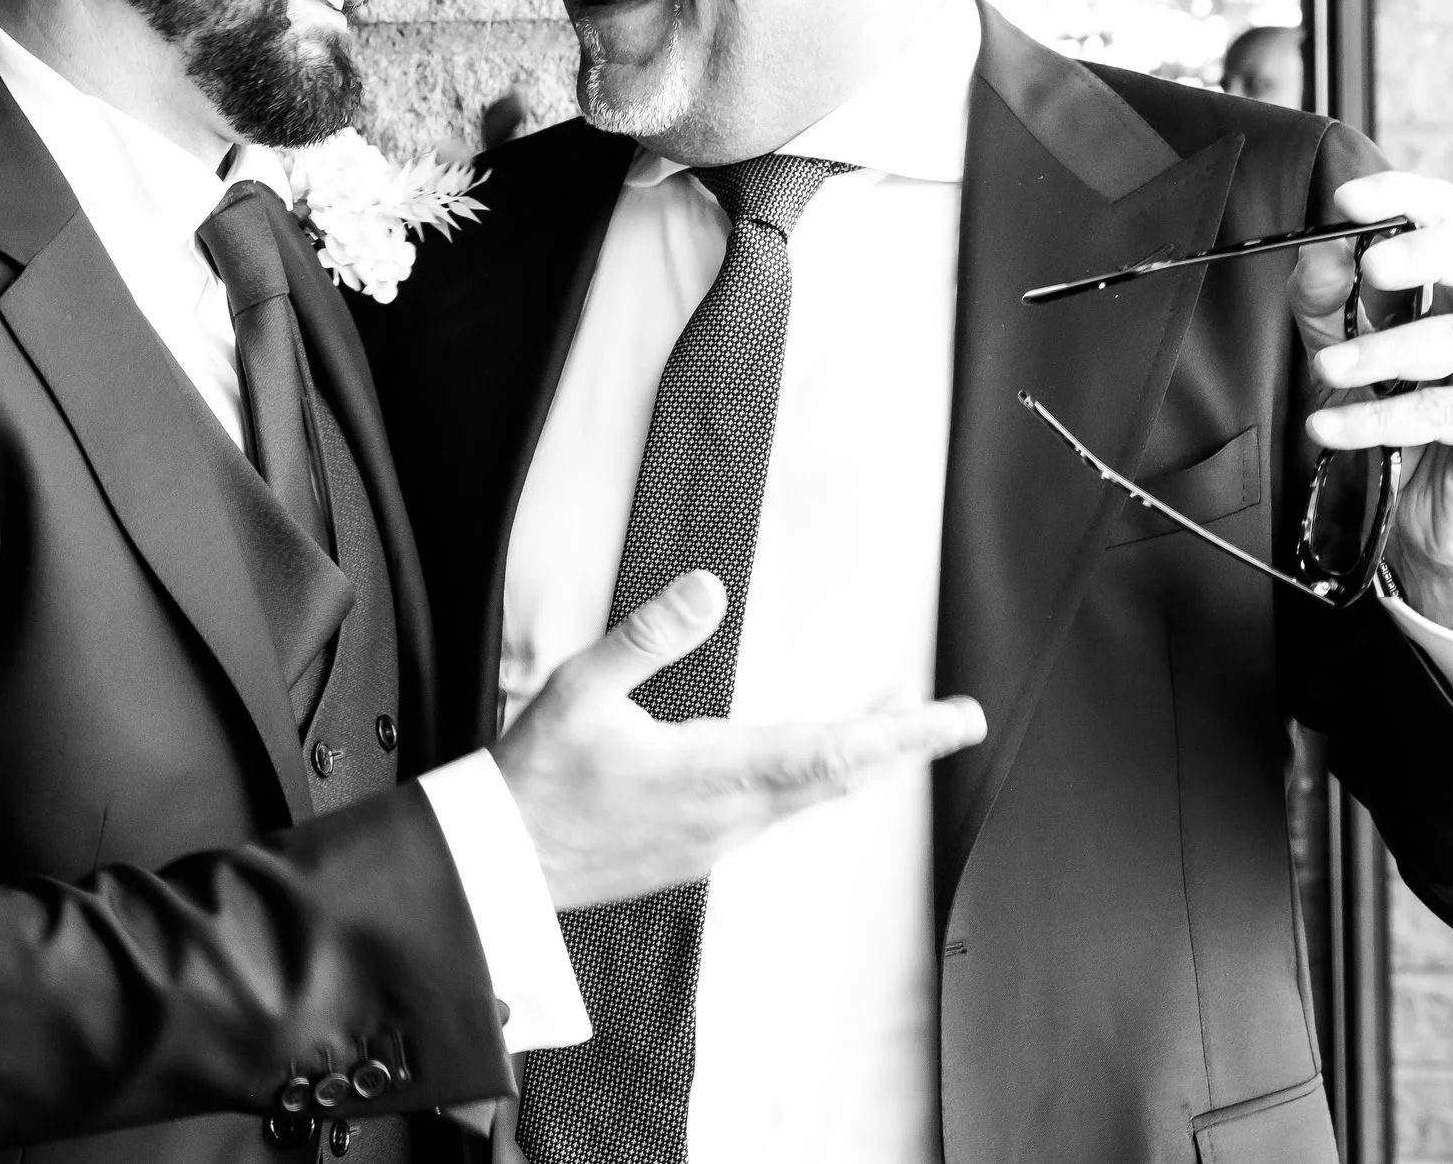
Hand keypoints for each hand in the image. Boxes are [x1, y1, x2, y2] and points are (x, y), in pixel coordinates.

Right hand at [492, 571, 986, 909]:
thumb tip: (709, 586)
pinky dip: (812, 778)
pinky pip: (777, 811)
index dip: (901, 735)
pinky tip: (805, 761)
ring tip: (890, 726)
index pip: (832, 753)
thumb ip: (649, 635)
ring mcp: (716, 840)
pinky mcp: (697, 851)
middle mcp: (729, 817)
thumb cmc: (535, 779)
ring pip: (810, 797)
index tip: (953, 720)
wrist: (499, 867)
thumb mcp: (581, 687)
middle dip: (899, 745)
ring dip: (855, 760)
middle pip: (837, 779)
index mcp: (713, 775)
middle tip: (952, 721)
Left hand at [1290, 171, 1452, 636]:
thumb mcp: (1336, 342)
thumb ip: (1324, 294)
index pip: (1446, 212)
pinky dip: (1383, 417)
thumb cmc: (1384, 408)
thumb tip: (1320, 244)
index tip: (1347, 200)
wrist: (1415, 510)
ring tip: (1324, 367)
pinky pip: (1452, 412)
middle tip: (1372, 267)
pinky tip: (1330, 425)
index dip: (1404, 197)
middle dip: (1431, 252)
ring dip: (1389, 349)